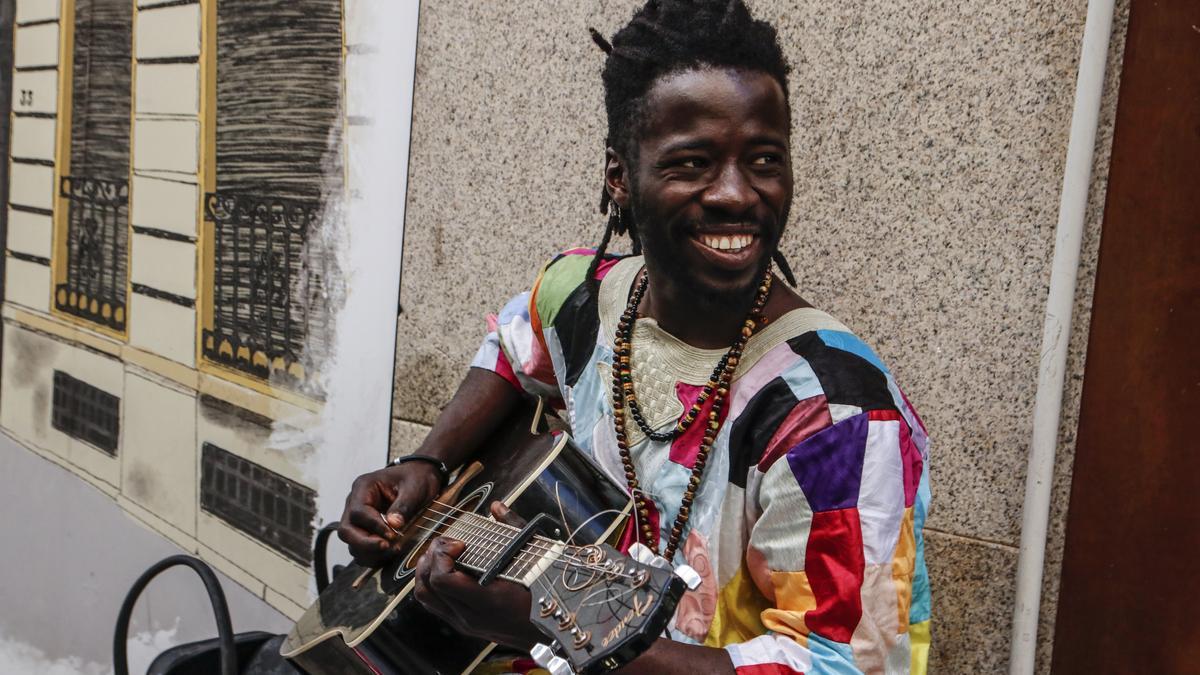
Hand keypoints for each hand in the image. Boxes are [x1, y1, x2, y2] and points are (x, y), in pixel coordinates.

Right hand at [337, 462, 442, 566]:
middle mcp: (355, 503)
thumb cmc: (416, 478)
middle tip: (389, 547)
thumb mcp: (414, 488)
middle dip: (366, 544)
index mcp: (363, 487)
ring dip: (370, 552)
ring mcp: (358, 518)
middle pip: (347, 530)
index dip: (374, 526)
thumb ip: (404, 505)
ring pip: (351, 543)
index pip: (358, 512)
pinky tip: (390, 553)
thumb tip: (393, 525)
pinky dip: (372, 556)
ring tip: (393, 550)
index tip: (393, 535)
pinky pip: (360, 548)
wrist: (420, 477)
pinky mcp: (365, 530)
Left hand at [412, 502, 542, 648]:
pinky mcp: (465, 625)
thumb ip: (513, 529)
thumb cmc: (548, 593)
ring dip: (427, 571)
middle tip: (449, 543)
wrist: (554, 630)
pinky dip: (433, 583)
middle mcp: (471, 617)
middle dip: (432, 557)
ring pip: (426, 597)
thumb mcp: (535, 557)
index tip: (460, 543)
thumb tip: (497, 507)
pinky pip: (435, 604)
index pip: (443, 580)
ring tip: (444, 554)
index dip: (443, 555)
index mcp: (488, 601)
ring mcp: (466, 624)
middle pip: (427, 587)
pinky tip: (449, 569)